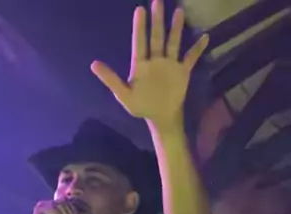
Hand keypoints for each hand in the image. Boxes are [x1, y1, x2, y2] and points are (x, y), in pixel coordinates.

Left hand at [91, 0, 208, 130]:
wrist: (160, 117)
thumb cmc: (141, 106)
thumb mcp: (124, 95)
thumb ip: (111, 79)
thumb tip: (93, 64)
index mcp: (141, 65)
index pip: (140, 42)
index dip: (140, 27)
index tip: (140, 10)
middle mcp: (156, 60)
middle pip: (157, 37)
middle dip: (157, 19)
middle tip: (157, 0)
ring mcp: (170, 64)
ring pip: (173, 42)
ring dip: (176, 28)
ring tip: (179, 11)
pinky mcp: (182, 71)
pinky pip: (190, 58)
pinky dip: (197, 49)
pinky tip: (204, 37)